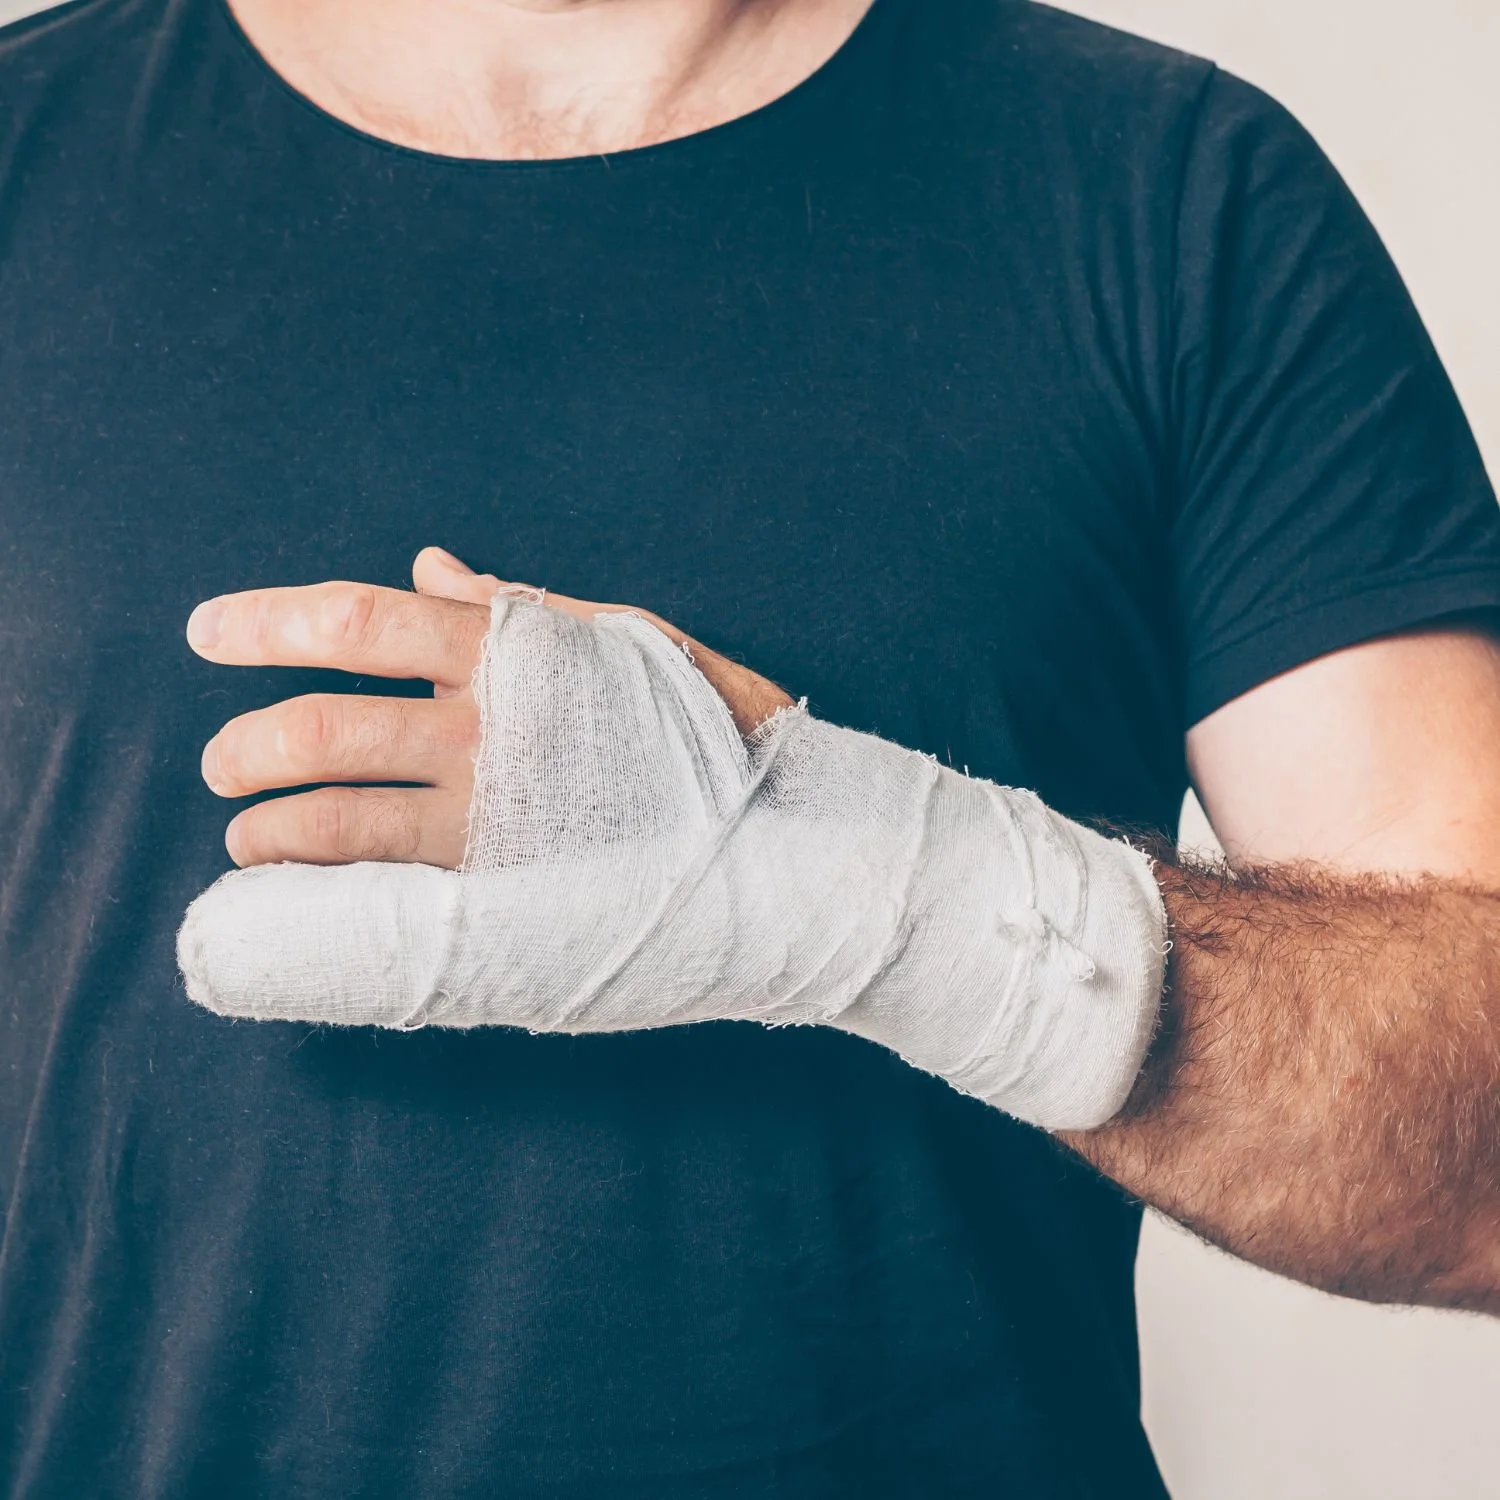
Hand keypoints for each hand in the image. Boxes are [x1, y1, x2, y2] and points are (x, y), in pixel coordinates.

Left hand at [188, 548, 793, 869]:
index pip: (358, 621)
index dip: (267, 621)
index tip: (206, 631)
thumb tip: (427, 566)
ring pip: (334, 821)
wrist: (790, 835)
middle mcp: (488, 733)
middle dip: (247, 745)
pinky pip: (382, 892)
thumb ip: (518, 606)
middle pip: (321, 728)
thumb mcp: (626, 639)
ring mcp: (491, 819)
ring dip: (265, 830)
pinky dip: (318, 890)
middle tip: (221, 762)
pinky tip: (293, 891)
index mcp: (513, 654)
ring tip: (244, 839)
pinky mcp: (504, 895)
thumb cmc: (710, 724)